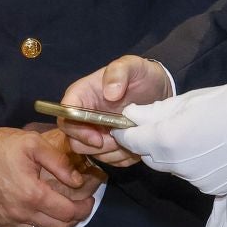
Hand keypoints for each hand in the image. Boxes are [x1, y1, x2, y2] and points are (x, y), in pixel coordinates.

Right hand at [0, 128, 94, 226]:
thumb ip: (59, 163)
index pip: (67, 213)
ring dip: (57, 225)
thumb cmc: (0, 146)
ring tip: (62, 210)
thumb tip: (77, 181)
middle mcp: (20, 214)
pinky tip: (41, 213)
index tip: (89, 200)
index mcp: (32, 195)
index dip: (83, 209)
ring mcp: (7, 221)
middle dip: (74, 219)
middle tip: (80, 206)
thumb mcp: (33, 143)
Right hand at [57, 55, 173, 164]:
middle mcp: (84, 116)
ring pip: (92, 153)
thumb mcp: (133, 66)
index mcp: (82, 95)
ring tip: (131, 140)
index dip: (77, 130)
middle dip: (96, 146)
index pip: (66, 116)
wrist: (160, 91)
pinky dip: (122, 158)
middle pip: (74, 141)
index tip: (99, 138)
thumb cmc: (142, 75)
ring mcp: (96, 132)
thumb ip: (118, 72)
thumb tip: (109, 93)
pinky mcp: (109, 145)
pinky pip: (109, 160)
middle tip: (119, 140)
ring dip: (112, 153)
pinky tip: (135, 146)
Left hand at [116, 84, 226, 195]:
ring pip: (168, 166)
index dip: (126, 130)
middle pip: (148, 156)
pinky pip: (188, 175)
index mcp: (164, 140)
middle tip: (161, 125)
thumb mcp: (186, 102)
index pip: (130, 140)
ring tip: (191, 135)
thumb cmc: (226, 107)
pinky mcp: (207, 188)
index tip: (126, 123)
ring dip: (170, 154)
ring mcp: (191, 179)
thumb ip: (155, 112)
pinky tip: (206, 149)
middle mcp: (173, 165)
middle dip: (148, 142)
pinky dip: (190, 164)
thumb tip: (131, 115)